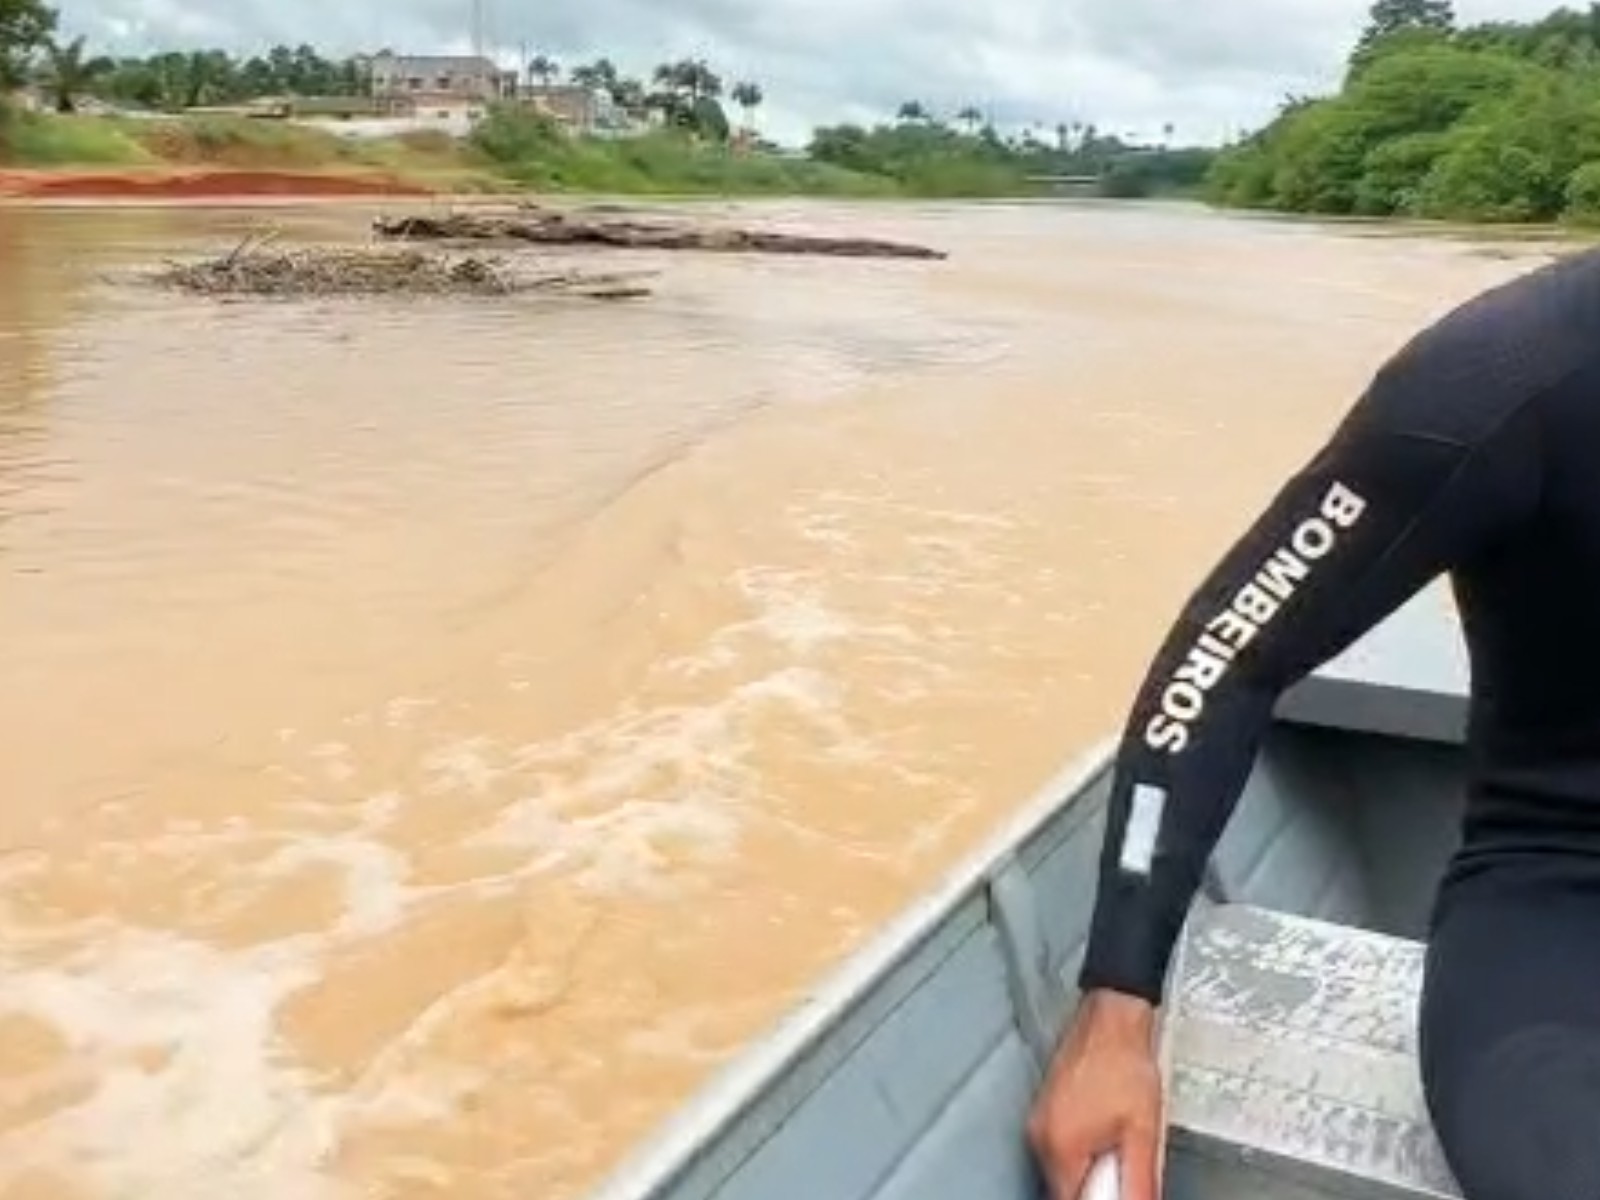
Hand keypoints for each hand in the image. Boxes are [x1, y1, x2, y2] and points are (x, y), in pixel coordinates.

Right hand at [1028, 989, 1163, 1199]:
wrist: (1112, 1019)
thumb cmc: (1124, 1062)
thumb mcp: (1143, 1132)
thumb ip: (1139, 1180)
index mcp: (1061, 1146)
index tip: (1115, 1186)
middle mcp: (1040, 1135)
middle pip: (1065, 1186)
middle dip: (1095, 1184)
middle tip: (1120, 1161)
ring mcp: (1039, 1119)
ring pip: (1062, 1166)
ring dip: (1089, 1165)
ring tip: (1116, 1139)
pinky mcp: (1045, 1108)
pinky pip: (1060, 1144)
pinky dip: (1081, 1146)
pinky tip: (1104, 1127)